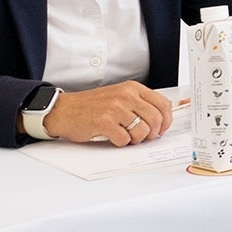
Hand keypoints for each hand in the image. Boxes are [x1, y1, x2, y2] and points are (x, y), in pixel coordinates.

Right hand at [40, 82, 173, 145]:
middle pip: (156, 119)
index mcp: (132, 88)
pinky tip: (113, 137)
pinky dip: (121, 143)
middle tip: (142, 137)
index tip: (161, 129)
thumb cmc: (91, 106)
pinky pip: (125, 140)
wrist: (64, 110)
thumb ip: (139, 104)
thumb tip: (160, 120)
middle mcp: (126, 96)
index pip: (163, 104)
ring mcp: (115, 108)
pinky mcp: (104, 122)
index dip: (166, 120)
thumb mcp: (119, 96)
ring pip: (142, 131)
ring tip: (126, 136)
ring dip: (136, 140)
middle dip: (152, 133)